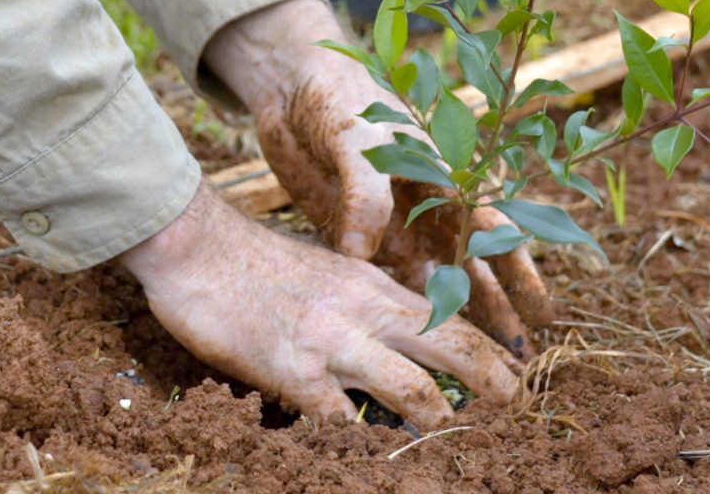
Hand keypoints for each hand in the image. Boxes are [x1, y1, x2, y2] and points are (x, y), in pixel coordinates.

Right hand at [119, 183, 519, 427]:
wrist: (195, 246)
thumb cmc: (250, 262)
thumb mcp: (323, 271)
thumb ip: (359, 302)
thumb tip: (388, 338)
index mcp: (373, 284)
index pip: (451, 317)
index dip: (490, 352)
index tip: (513, 380)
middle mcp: (365, 310)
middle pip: (453, 347)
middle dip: (494, 385)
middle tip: (513, 416)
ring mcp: (333, 342)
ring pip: (414, 391)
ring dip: (438, 426)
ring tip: (452, 454)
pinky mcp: (294, 373)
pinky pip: (343, 424)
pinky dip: (360, 450)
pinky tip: (365, 463)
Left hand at [203, 0, 553, 353]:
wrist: (289, 83)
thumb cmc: (338, 94)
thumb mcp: (357, 136)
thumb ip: (364, 192)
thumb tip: (363, 252)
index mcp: (445, 171)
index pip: (492, 228)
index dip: (519, 270)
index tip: (542, 311)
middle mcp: (427, 204)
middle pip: (472, 265)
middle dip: (498, 309)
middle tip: (520, 360)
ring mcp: (393, 223)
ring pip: (434, 280)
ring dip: (455, 318)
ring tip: (479, 363)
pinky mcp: (356, 233)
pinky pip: (383, 279)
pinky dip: (401, 308)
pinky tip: (415, 344)